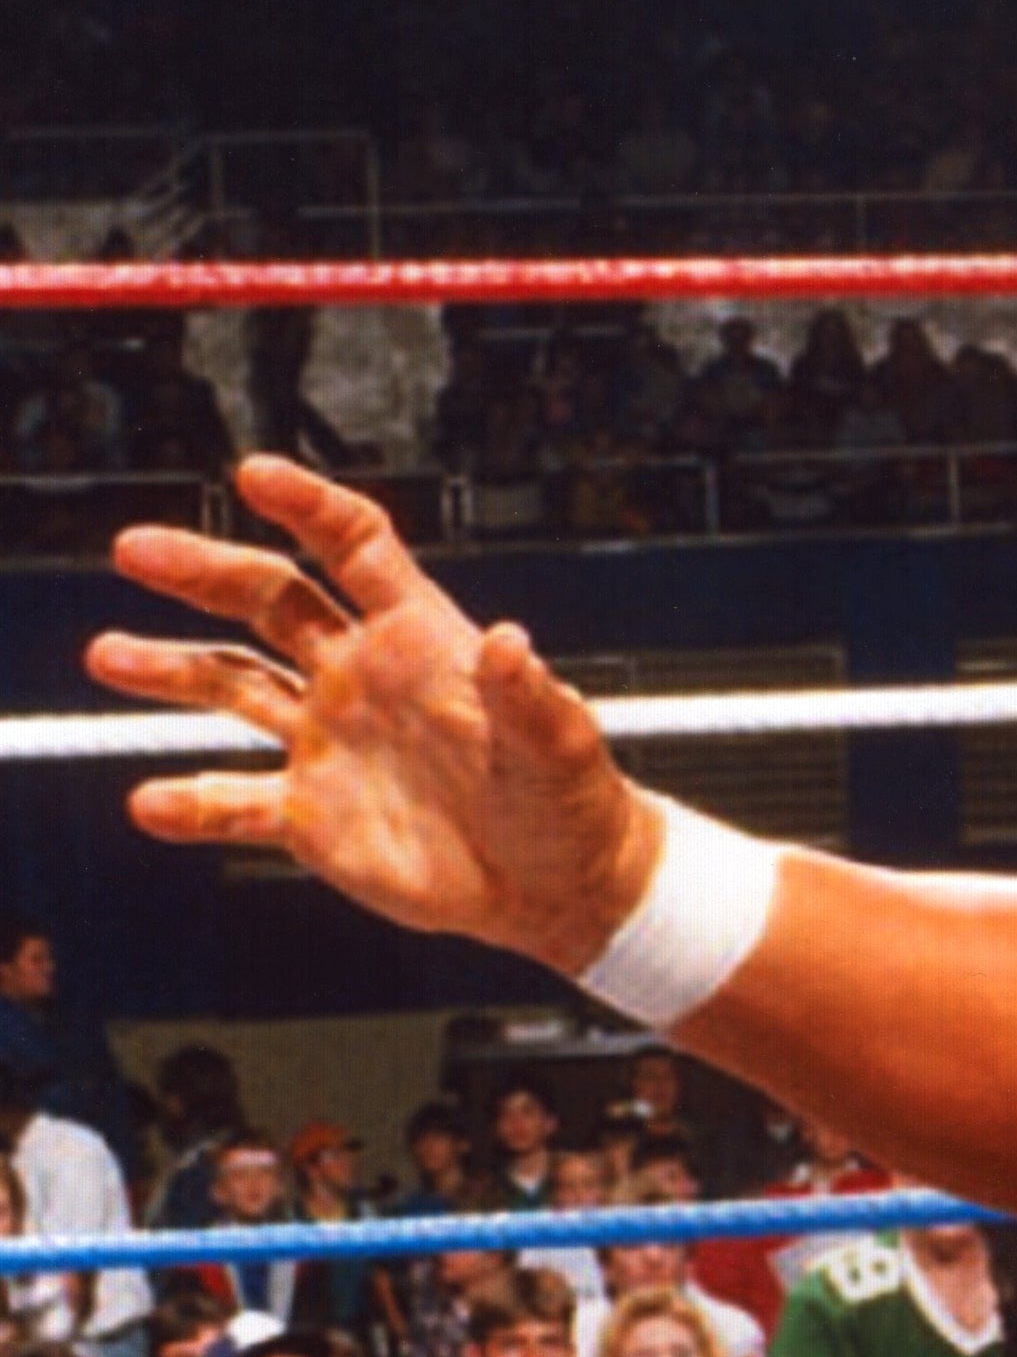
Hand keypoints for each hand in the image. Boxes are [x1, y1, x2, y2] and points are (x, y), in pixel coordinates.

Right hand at [90, 458, 656, 967]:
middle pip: (269, 601)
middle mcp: (360, 675)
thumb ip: (529, 694)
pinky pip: (234, 803)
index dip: (308, 506)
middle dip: (202, 570)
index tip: (252, 472)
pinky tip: (148, 803)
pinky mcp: (311, 815)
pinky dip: (191, 804)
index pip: (356, 547)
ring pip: (232, 688)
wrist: (555, 884)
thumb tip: (510, 640)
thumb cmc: (571, 799)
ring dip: (169, 670)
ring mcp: (329, 742)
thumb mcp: (560, 742)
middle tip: (132, 546)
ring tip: (105, 653)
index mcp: (420, 636)